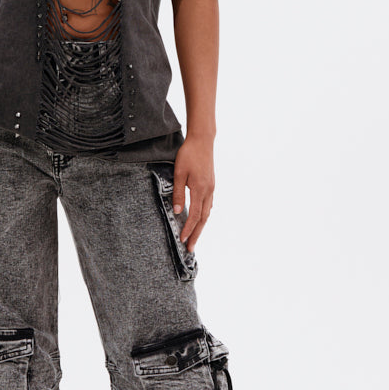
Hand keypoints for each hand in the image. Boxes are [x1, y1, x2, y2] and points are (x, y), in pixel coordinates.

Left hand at [172, 136, 214, 253]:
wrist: (202, 140)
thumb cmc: (188, 154)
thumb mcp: (179, 173)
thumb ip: (178, 193)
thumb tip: (177, 211)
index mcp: (199, 189)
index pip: (194, 215)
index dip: (188, 229)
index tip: (183, 241)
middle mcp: (208, 191)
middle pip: (203, 219)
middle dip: (196, 234)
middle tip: (190, 249)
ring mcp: (211, 188)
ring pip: (207, 213)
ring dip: (200, 227)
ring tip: (194, 238)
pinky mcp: (210, 185)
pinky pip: (208, 205)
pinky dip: (204, 216)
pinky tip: (200, 220)